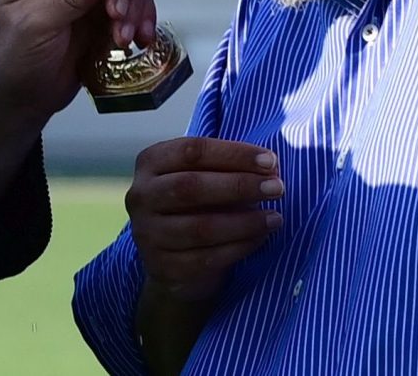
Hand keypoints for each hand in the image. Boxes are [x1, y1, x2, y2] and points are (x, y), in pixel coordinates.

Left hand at [0, 0, 158, 197]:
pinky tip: (140, 40)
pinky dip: (139, 23)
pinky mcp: (100, 25)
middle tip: (118, 18)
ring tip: (125, 39)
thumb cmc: (11, 60)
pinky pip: (130, 13)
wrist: (14, 104)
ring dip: (133, 9)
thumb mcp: (33, 25)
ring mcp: (85, 1)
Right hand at [127, 137, 283, 303]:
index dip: (234, 154)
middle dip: (240, 185)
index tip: (271, 161)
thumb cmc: (198, 206)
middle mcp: (140, 196)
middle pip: (191, 186)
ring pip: (200, 227)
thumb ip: (230, 168)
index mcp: (150, 162)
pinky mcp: (162, 267)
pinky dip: (239, 247)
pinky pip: (206, 258)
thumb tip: (270, 167)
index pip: (192, 150)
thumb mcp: (206, 178)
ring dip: (245, 221)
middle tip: (277, 188)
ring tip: (275, 217)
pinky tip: (260, 238)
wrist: (175, 261)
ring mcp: (146, 233)